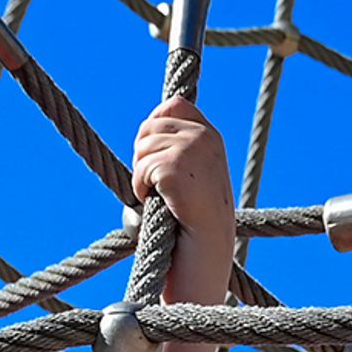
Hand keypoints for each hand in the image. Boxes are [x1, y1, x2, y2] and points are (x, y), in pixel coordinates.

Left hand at [128, 96, 239, 294]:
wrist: (207, 247)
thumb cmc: (198, 217)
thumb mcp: (197, 172)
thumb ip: (179, 146)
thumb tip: (147, 129)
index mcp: (211, 136)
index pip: (175, 105)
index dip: (156, 121)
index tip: (152, 149)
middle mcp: (204, 136)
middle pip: (150, 125)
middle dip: (143, 152)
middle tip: (153, 182)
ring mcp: (191, 149)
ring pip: (142, 146)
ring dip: (141, 173)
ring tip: (157, 194)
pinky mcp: (174, 165)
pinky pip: (140, 168)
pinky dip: (140, 188)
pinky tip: (155, 202)